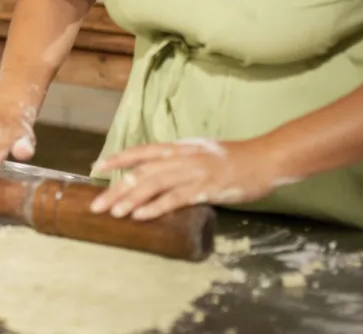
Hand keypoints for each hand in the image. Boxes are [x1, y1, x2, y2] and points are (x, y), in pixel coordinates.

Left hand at [89, 138, 286, 220]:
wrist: (266, 159)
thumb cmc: (234, 158)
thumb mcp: (201, 152)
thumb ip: (179, 161)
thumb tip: (158, 174)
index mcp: (178, 147)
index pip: (141, 151)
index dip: (118, 159)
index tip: (96, 167)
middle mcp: (181, 157)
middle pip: (141, 172)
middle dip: (116, 189)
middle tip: (97, 205)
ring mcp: (193, 172)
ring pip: (154, 185)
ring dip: (131, 199)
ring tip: (114, 212)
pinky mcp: (206, 188)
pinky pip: (176, 198)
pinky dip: (156, 207)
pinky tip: (141, 215)